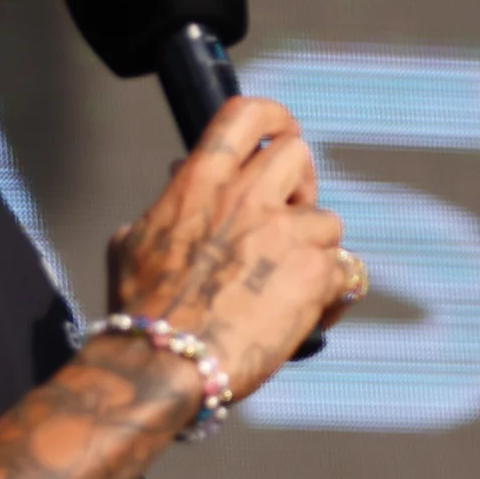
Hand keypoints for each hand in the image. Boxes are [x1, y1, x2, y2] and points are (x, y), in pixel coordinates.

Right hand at [104, 95, 349, 396]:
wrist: (164, 364)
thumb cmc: (142, 312)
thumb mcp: (134, 240)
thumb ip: (167, 205)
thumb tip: (178, 179)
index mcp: (200, 181)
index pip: (246, 115)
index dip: (274, 117)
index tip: (283, 132)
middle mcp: (247, 196)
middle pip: (299, 156)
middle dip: (301, 184)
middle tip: (289, 216)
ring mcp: (286, 233)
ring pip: (328, 221)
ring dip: (315, 249)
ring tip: (289, 285)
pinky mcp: (314, 274)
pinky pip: (345, 272)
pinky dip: (333, 294)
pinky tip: (311, 316)